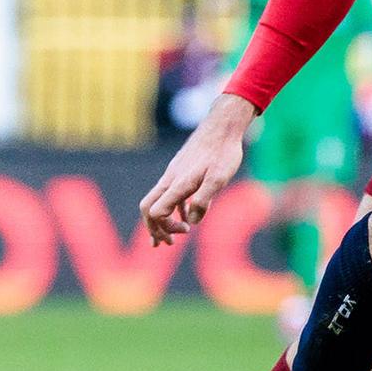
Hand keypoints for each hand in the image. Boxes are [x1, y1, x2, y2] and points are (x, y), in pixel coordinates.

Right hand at [141, 93, 255, 244]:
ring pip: (158, 201)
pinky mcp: (181, 171)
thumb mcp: (218, 178)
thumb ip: (203, 200)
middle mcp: (170, 180)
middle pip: (148, 208)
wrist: (223, 126)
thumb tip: (192, 221)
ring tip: (173, 238)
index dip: (165, 227)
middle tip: (167, 244)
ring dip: (163, 221)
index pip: (156, 212)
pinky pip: (170, 194)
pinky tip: (186, 217)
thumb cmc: (223, 152)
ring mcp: (174, 174)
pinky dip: (174, 209)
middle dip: (154, 229)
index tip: (186, 230)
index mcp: (177, 184)